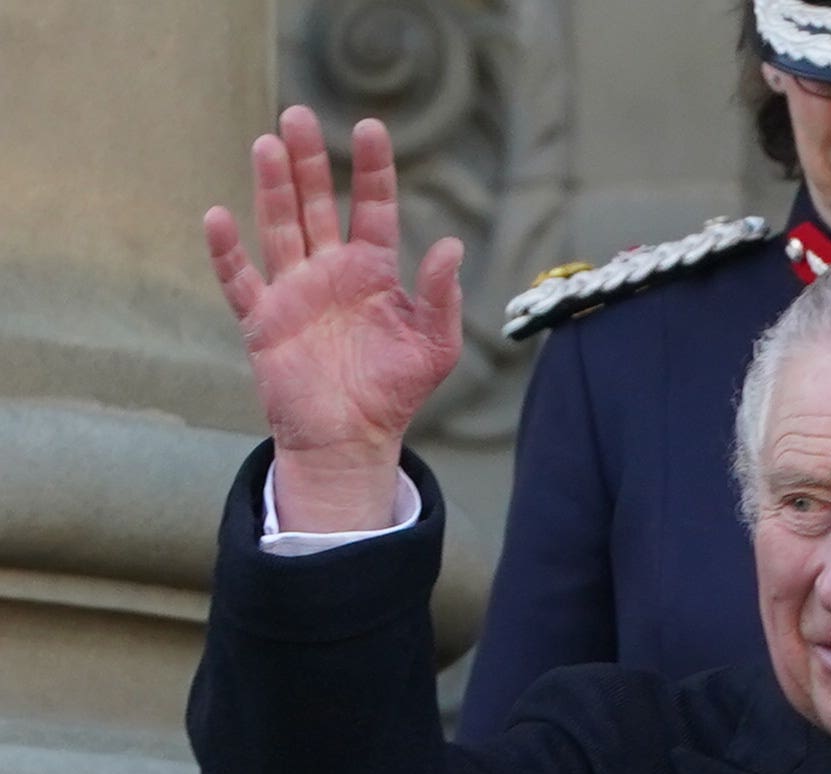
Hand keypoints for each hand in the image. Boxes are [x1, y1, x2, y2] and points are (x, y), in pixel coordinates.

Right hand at [202, 105, 463, 529]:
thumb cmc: (395, 392)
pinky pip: (240, 280)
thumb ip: (442, 297)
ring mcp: (293, 291)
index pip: (375, 208)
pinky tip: (219, 218)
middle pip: (317, 205)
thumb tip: (452, 245)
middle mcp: (331, 271)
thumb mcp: (435, 346)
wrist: (351, 440)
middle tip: (299, 115)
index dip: (373, 169)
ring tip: (268, 144)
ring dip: (272, 188)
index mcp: (375, 272)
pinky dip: (228, 252)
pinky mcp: (263, 320)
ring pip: (279, 228)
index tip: (370, 126)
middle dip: (309, 161)